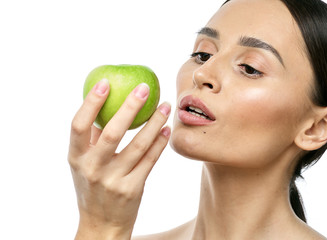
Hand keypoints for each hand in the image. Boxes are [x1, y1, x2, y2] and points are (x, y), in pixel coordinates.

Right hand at [68, 79, 170, 239]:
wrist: (102, 223)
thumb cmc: (93, 186)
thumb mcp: (84, 163)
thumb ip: (92, 137)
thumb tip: (105, 104)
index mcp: (76, 157)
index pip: (79, 125)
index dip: (91, 102)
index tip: (106, 82)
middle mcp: (92, 169)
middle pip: (112, 132)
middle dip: (130, 107)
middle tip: (144, 88)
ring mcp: (113, 180)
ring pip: (138, 145)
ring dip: (154, 122)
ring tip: (165, 105)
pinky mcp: (132, 189)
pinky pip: (150, 160)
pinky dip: (160, 142)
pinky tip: (166, 129)